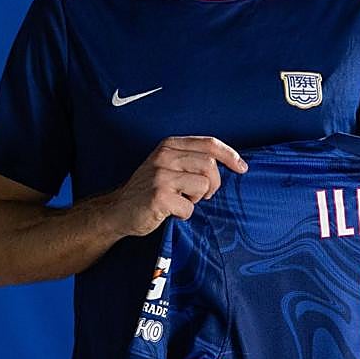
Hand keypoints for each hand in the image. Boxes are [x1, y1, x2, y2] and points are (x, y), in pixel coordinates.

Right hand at [111, 136, 248, 235]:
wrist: (117, 210)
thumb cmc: (148, 189)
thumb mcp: (166, 165)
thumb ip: (190, 159)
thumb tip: (227, 164)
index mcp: (169, 146)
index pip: (209, 144)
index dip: (230, 155)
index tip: (242, 167)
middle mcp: (164, 157)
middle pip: (210, 165)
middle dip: (213, 184)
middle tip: (201, 195)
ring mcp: (160, 176)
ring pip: (203, 185)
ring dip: (197, 199)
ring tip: (181, 200)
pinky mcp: (159, 197)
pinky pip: (189, 207)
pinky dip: (184, 214)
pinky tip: (171, 212)